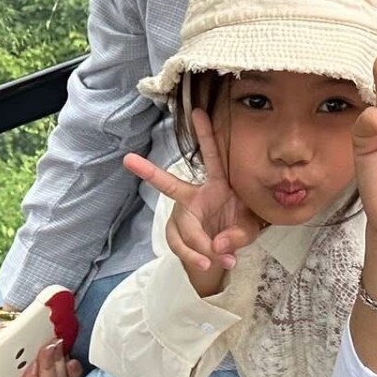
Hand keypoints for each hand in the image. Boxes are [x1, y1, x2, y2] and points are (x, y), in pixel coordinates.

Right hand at [125, 112, 262, 293]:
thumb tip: (217, 246)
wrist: (223, 253)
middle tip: (128, 159)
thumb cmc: (239, 229)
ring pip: (183, 229)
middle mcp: (195, 196)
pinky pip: (180, 246)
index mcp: (218, 185)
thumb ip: (238, 235)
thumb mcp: (249, 230)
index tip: (198, 112)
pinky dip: (195, 257)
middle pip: (170, 186)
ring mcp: (182, 215)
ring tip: (218, 259)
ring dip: (200, 246)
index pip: (213, 158)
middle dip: (149, 172)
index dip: (205, 135)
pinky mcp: (175, 233)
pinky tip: (209, 264)